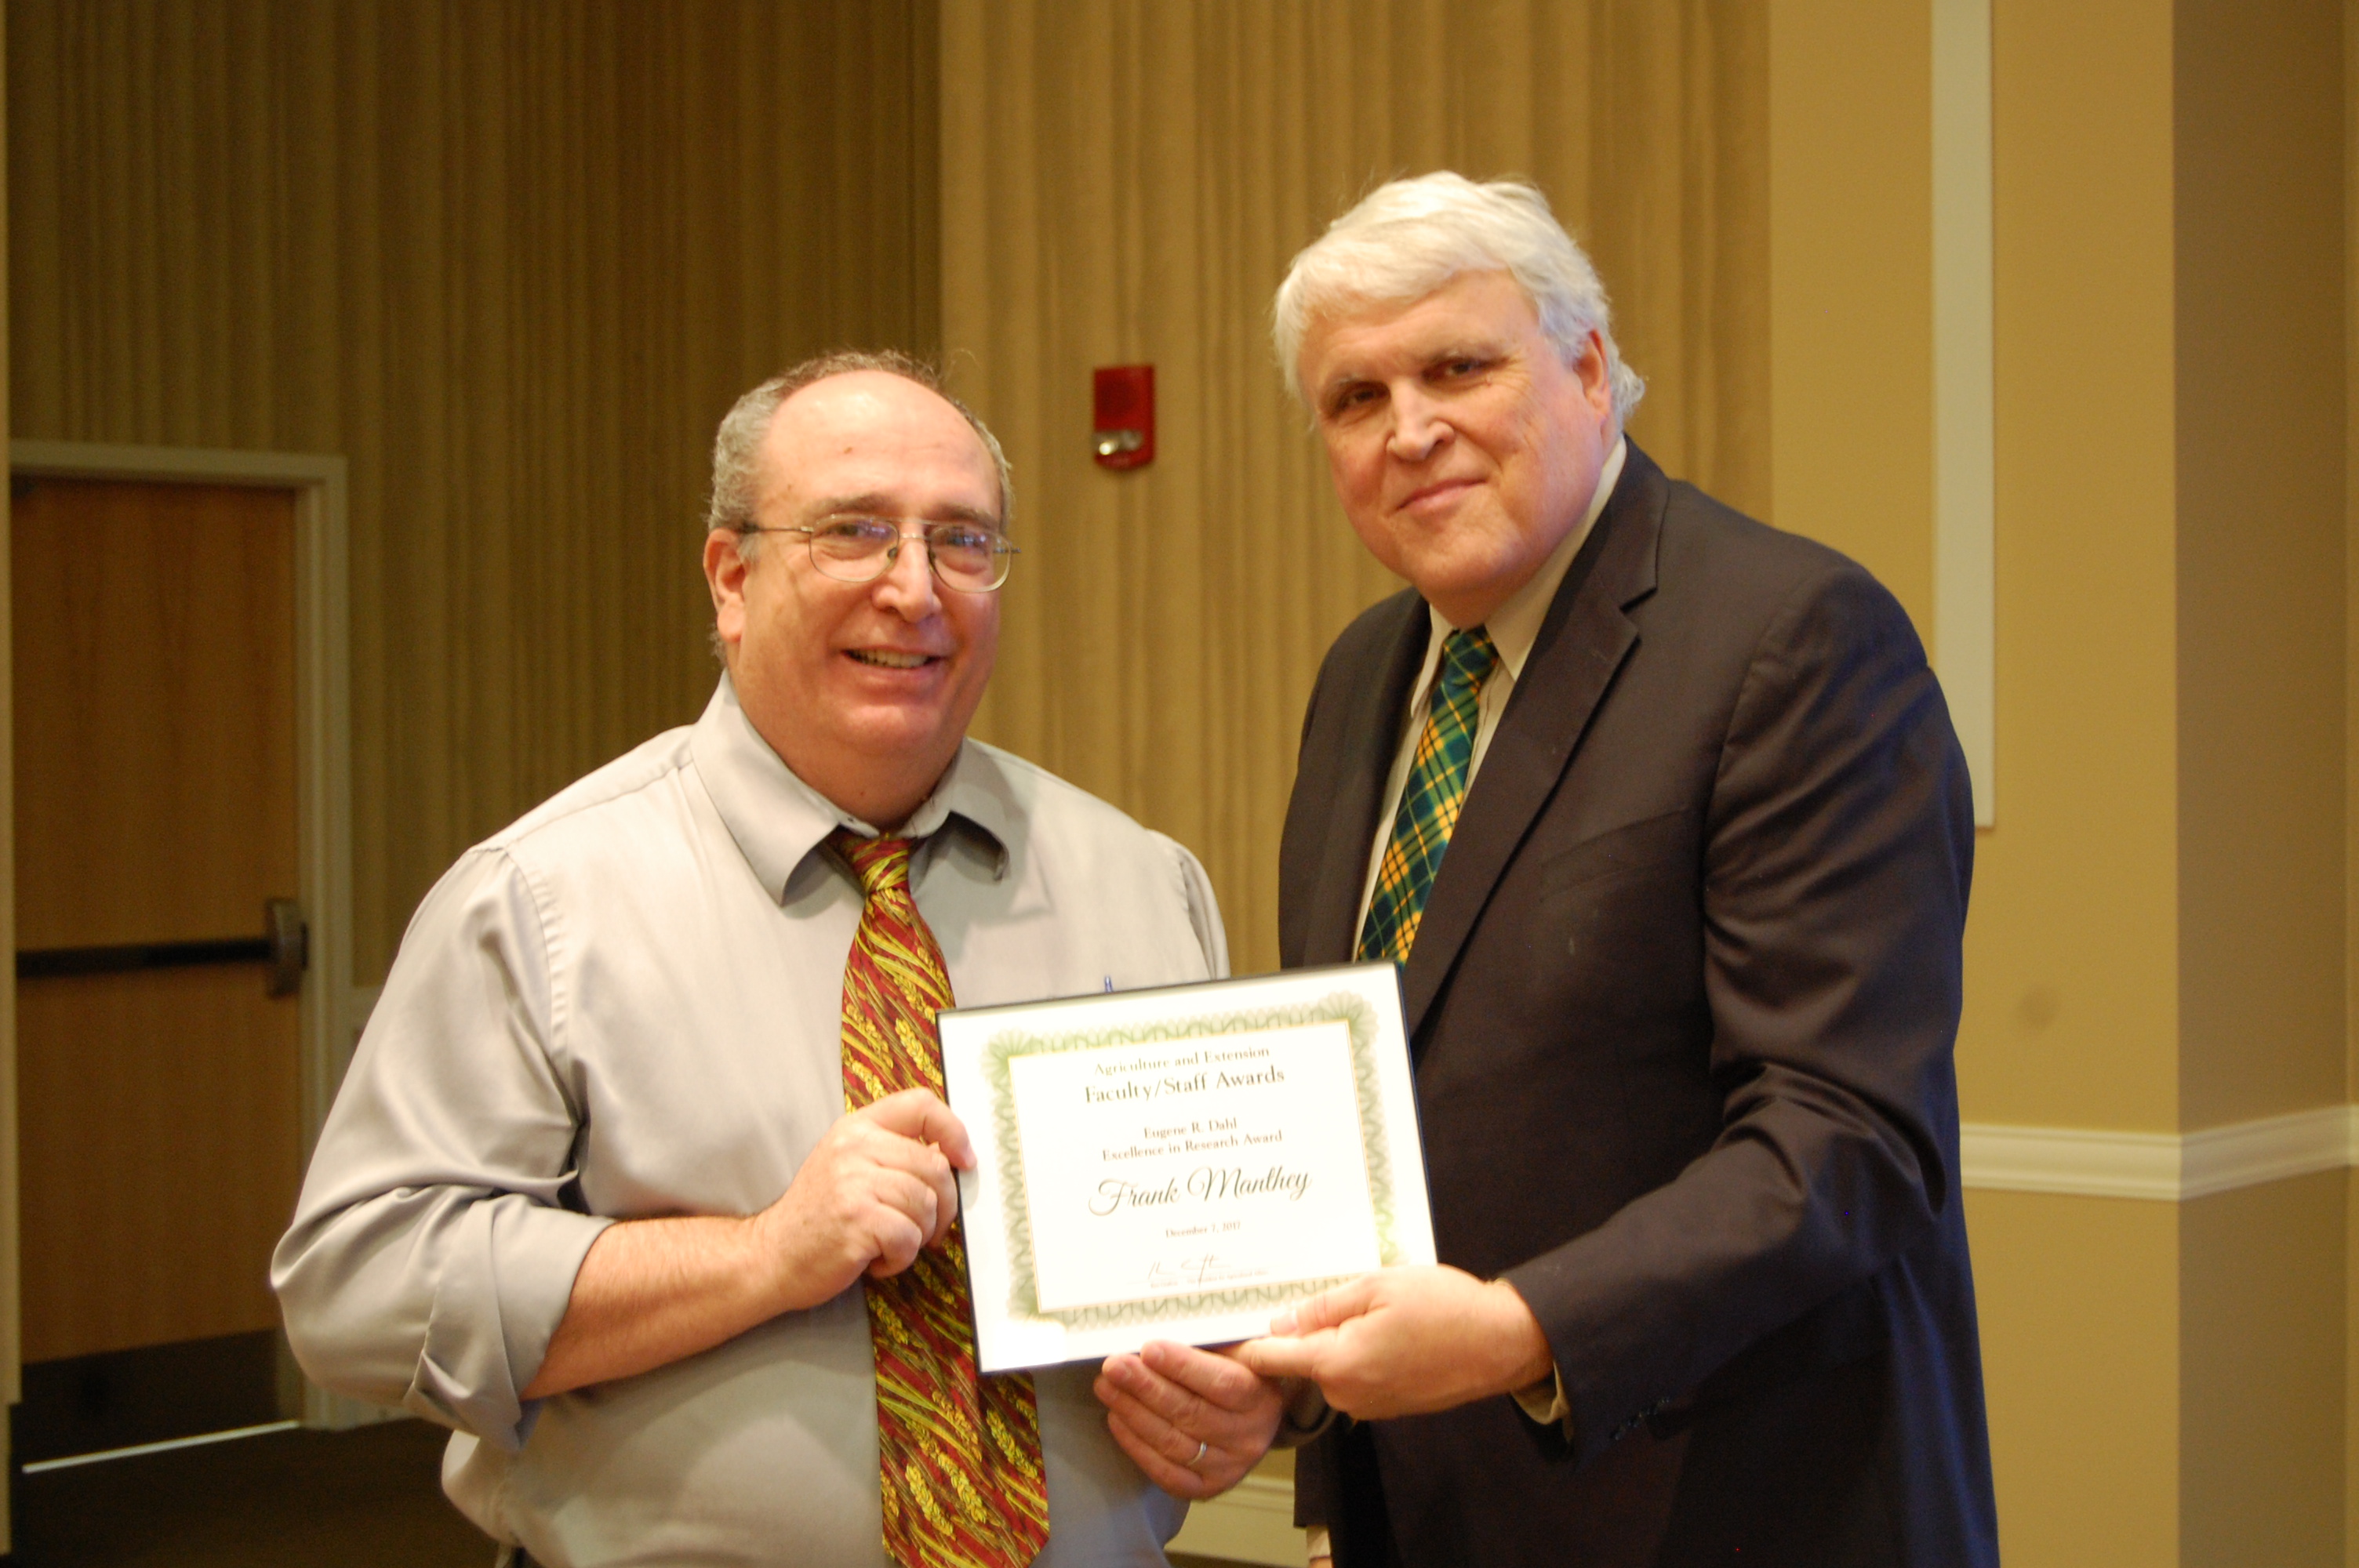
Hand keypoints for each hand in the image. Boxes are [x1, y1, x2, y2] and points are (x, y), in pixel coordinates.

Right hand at [752, 1088, 974, 1311]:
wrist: (770, 1255)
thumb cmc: (817, 1216)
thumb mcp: (847, 1166)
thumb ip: (892, 1152)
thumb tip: (948, 1157)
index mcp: (856, 1127)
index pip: (920, 1104)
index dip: (954, 1130)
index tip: (963, 1160)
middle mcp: (854, 1147)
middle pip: (934, 1167)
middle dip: (943, 1206)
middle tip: (926, 1228)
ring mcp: (853, 1183)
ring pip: (926, 1204)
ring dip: (918, 1236)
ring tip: (891, 1243)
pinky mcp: (856, 1221)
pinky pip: (908, 1237)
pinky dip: (901, 1258)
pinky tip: (877, 1259)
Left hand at [1094, 1340, 1285, 1499]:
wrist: (1260, 1418)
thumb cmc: (1241, 1373)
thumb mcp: (1239, 1351)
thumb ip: (1209, 1344)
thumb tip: (1158, 1331)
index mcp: (1261, 1397)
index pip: (1221, 1383)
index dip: (1182, 1367)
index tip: (1148, 1349)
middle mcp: (1249, 1437)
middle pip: (1190, 1413)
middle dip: (1146, 1387)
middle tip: (1114, 1366)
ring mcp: (1229, 1467)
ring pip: (1173, 1442)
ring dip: (1133, 1413)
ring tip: (1106, 1387)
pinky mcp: (1207, 1487)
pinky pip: (1166, 1472)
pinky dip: (1137, 1446)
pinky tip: (1117, 1419)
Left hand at [1231, 1266, 1551, 1419]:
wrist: (1503, 1343)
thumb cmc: (1446, 1307)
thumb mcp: (1379, 1285)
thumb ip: (1324, 1305)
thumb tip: (1280, 1321)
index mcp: (1338, 1363)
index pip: (1270, 1358)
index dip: (1243, 1339)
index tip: (1219, 1324)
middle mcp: (1347, 1394)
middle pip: (1299, 1360)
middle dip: (1300, 1328)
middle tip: (1311, 1290)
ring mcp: (1369, 1405)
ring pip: (1328, 1367)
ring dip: (1333, 1339)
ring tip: (1363, 1304)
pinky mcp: (1388, 1406)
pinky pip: (1354, 1376)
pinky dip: (1357, 1353)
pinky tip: (1381, 1326)